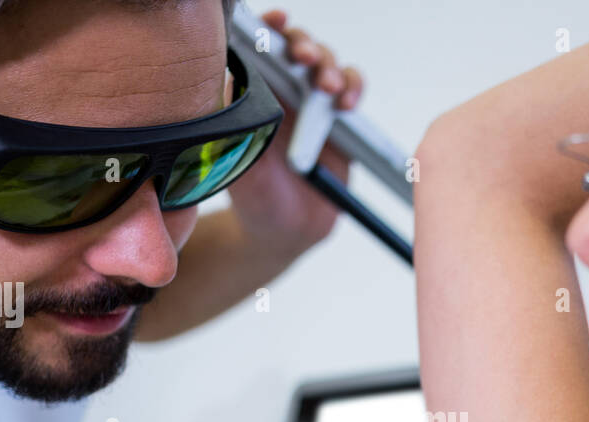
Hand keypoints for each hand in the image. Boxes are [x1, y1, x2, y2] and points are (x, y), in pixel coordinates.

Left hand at [228, 9, 364, 251]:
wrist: (284, 231)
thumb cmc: (255, 195)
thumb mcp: (238, 158)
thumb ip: (239, 122)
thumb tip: (235, 80)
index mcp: (253, 92)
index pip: (260, 47)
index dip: (269, 29)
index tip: (275, 24)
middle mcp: (283, 91)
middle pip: (297, 48)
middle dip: (305, 46)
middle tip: (306, 59)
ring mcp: (313, 105)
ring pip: (327, 65)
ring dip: (330, 68)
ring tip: (328, 88)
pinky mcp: (339, 122)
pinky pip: (352, 91)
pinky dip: (353, 88)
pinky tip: (346, 104)